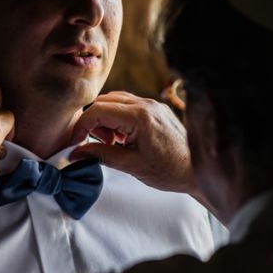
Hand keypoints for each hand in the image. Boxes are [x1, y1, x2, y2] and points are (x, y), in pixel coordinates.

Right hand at [70, 91, 197, 194]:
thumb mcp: (130, 165)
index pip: (98, 110)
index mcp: (139, 116)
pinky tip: (122, 138)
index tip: (75, 142)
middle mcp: (146, 104)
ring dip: (105, 119)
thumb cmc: (169, 170)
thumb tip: (76, 153)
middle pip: (105, 101)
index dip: (81, 126)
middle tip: (94, 144)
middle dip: (93, 121)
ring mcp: (153, 104)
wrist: (197, 171)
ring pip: (116, 101)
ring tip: (110, 143)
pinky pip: (129, 105)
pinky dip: (118, 118)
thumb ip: (100, 155)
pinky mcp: (156, 109)